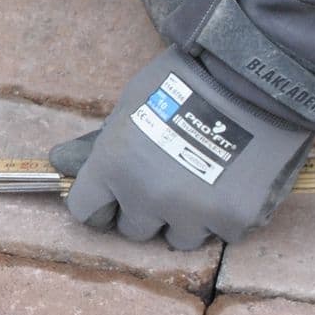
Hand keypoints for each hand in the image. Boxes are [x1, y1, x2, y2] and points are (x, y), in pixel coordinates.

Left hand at [50, 47, 313, 250]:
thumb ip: (97, 144)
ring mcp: (191, 213)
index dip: (99, 203)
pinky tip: (234, 182)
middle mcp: (146, 198)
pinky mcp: (234, 220)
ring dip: (186, 218)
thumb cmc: (185, 81)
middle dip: (144, 210)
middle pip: (133, 230)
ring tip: (203, 182)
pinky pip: (222, 232)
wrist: (254, 76)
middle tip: (167, 180)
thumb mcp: (129, 106)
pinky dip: (227, 214)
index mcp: (112, 168)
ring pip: (179, 237)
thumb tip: (59, 162)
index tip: (112, 196)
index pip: (86, 211)